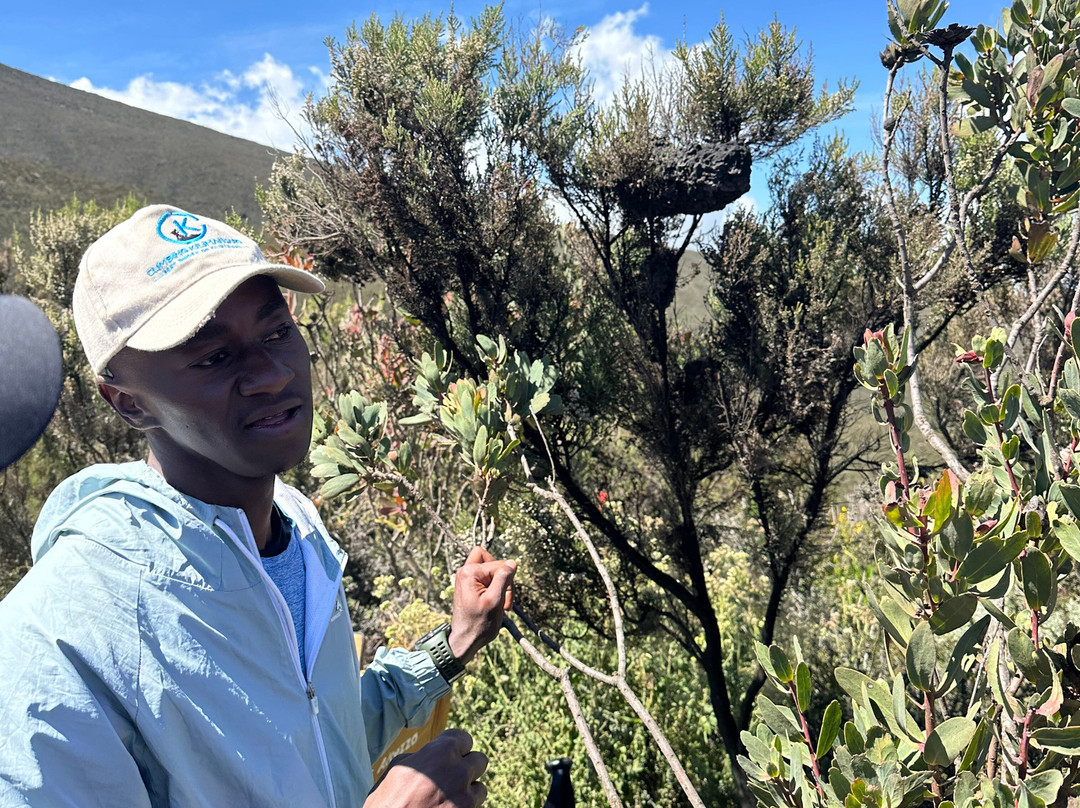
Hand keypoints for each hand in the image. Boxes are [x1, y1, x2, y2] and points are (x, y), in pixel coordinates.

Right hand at [366, 729, 487, 807]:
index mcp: (440, 752)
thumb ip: (423, 755)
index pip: (464, 738)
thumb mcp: (398, 767)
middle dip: (467, 767)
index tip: (450, 755)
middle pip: (480, 760)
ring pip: (480, 787)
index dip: (456, 747)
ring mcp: (464, 798)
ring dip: (468, 791)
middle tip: (452, 776)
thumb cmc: (386, 800)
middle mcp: (457, 772)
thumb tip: (434, 755)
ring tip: (449, 797)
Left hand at [448, 546, 515, 663]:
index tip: (505, 600)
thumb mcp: (495, 600)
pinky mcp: (469, 585)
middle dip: (502, 578)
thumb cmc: (479, 623)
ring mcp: (466, 578)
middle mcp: (465, 571)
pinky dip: (494, 588)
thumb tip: (512, 562)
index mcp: (470, 572)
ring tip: (499, 603)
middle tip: (502, 598)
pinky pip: (486, 579)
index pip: (499, 565)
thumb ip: (503, 578)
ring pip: (491, 570)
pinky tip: (495, 603)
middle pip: (493, 562)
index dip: (507, 581)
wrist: (465, 640)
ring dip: (499, 584)